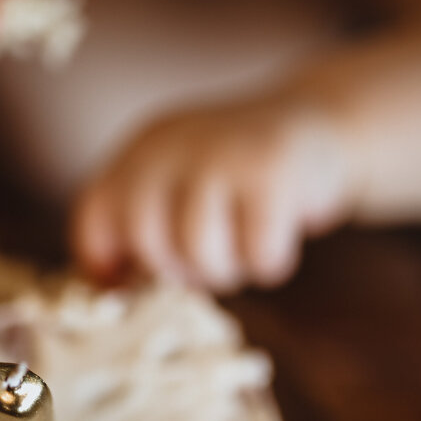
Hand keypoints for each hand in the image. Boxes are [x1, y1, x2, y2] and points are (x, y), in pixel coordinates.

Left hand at [72, 91, 357, 292]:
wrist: (325, 126)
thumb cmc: (243, 181)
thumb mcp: (183, 188)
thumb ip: (145, 228)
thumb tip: (114, 295)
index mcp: (143, 149)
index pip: (95, 216)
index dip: (107, 264)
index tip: (133, 286)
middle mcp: (172, 143)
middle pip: (144, 239)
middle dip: (176, 272)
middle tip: (209, 267)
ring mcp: (221, 151)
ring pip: (198, 251)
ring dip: (226, 272)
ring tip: (243, 253)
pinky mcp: (272, 169)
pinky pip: (256, 252)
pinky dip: (270, 263)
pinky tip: (279, 238)